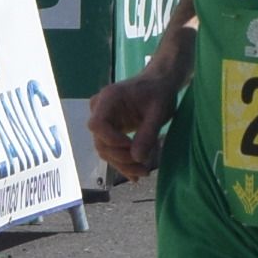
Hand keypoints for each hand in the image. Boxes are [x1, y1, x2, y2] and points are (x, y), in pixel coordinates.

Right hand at [88, 61, 182, 178]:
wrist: (159, 84)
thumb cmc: (159, 93)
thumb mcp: (159, 112)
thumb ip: (147, 134)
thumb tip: (137, 159)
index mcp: (109, 98)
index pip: (97, 125)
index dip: (112, 141)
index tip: (132, 149)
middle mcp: (100, 109)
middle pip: (100, 142)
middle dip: (121, 158)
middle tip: (145, 167)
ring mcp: (103, 121)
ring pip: (105, 150)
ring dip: (123, 164)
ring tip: (144, 171)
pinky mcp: (109, 130)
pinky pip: (111, 149)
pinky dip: (123, 162)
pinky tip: (135, 173)